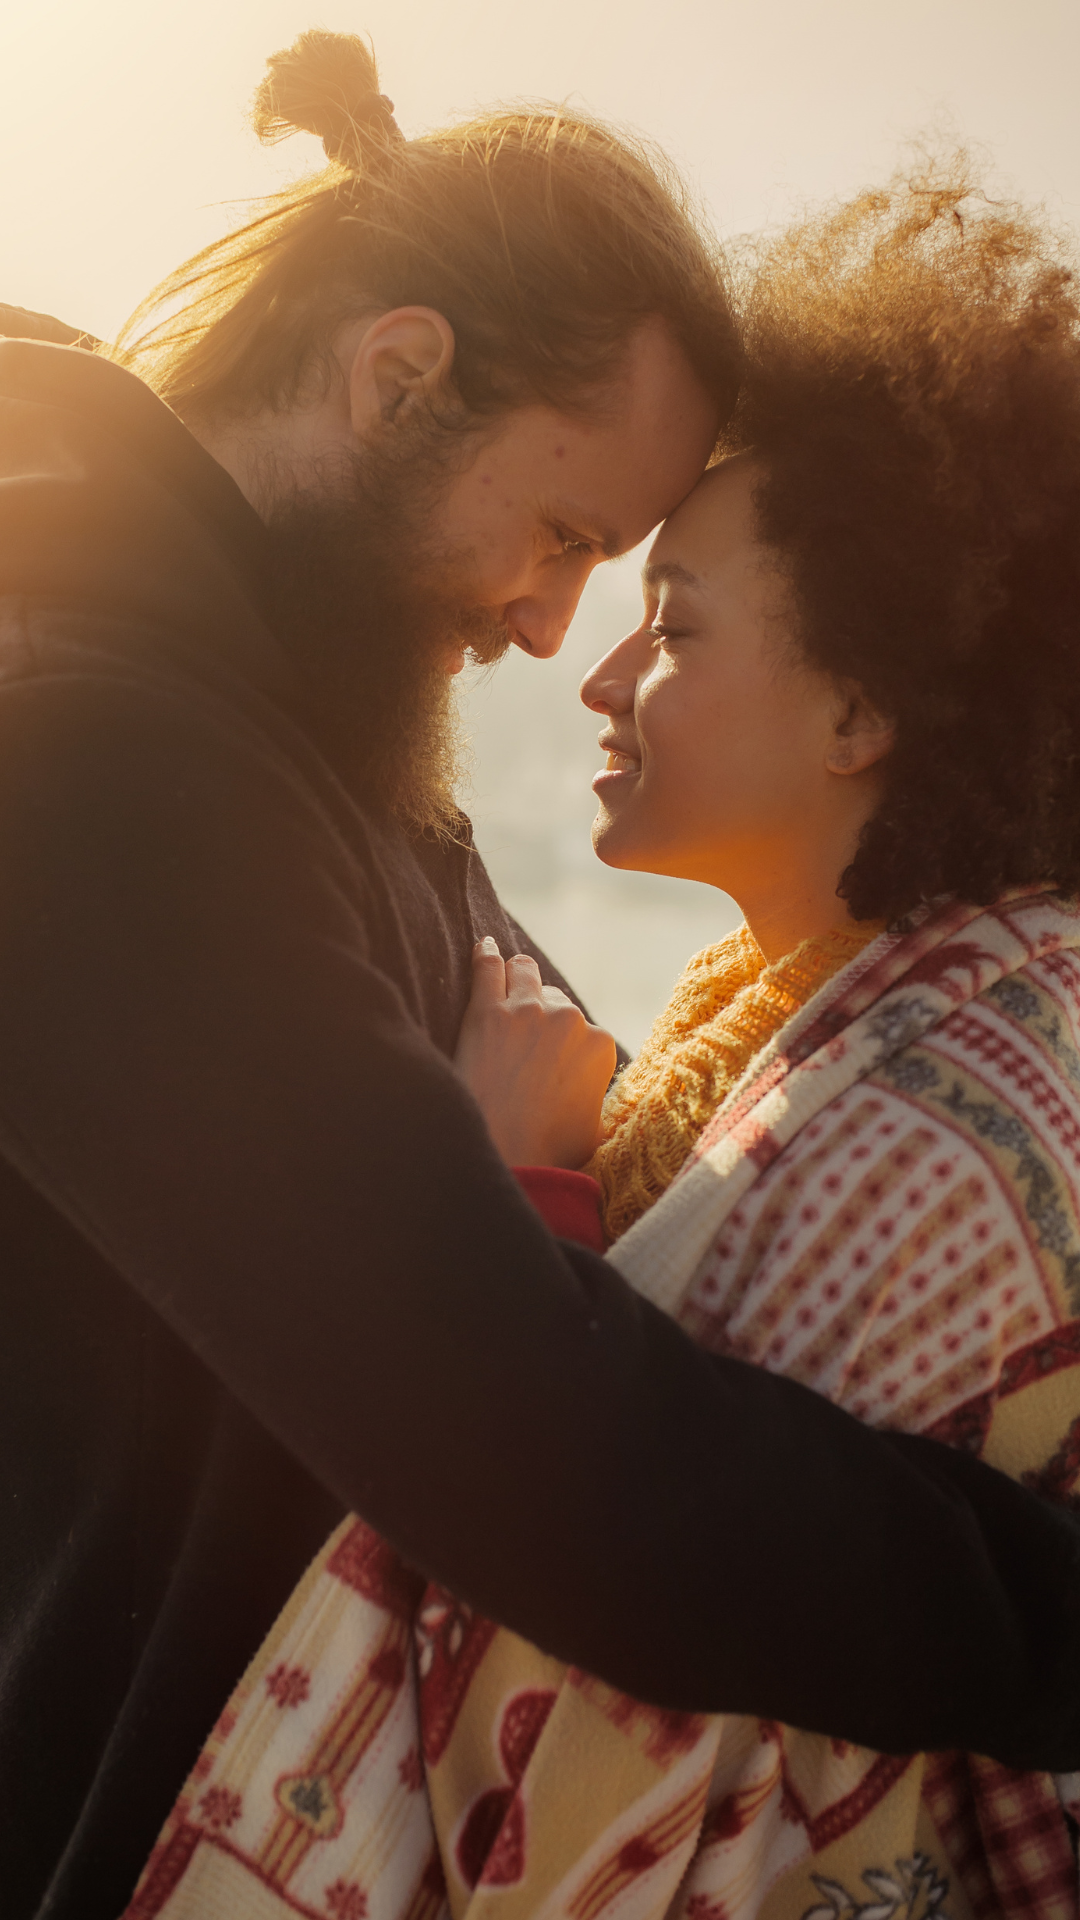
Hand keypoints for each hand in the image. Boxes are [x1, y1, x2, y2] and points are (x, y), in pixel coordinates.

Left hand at [454, 938, 616, 1168]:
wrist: (506, 1155)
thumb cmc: (549, 1151)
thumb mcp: (594, 1128)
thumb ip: (596, 1098)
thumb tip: (591, 1097)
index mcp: (600, 1043)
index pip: (581, 1026)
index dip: (562, 1041)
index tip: (547, 1054)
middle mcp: (569, 1018)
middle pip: (553, 998)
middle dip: (540, 1012)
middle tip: (521, 1033)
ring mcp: (527, 1010)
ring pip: (524, 971)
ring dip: (517, 974)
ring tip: (506, 973)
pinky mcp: (487, 1010)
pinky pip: (487, 967)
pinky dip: (485, 954)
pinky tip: (483, 946)